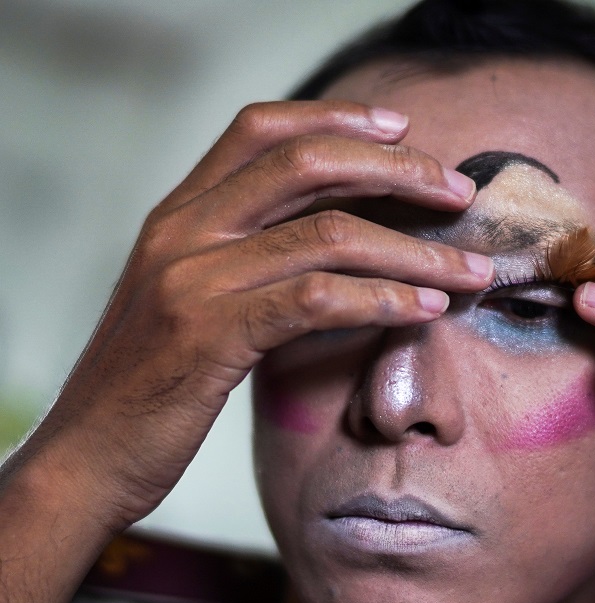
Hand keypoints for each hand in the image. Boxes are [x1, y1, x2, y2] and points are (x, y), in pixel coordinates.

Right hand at [0, 100, 492, 602]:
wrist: (88, 457)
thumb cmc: (154, 382)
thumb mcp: (192, 297)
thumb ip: (248, 255)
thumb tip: (344, 233)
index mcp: (178, 212)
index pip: (261, 128)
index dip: (339, 117)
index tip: (404, 128)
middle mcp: (182, 230)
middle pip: (307, 163)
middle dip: (398, 170)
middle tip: (458, 193)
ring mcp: (192, 278)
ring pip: (328, 234)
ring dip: (416, 251)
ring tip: (471, 271)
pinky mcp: (209, 335)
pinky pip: (317, 299)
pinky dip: (384, 300)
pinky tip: (426, 311)